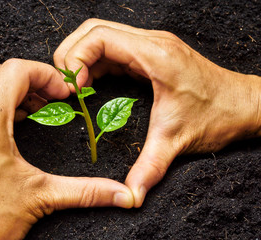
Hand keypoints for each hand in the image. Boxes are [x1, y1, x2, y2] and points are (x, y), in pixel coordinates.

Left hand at [0, 59, 133, 239]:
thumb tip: (121, 194)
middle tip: (50, 103)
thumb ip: (86, 191)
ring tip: (28, 114)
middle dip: (30, 83)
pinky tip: (0, 132)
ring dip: (7, 96)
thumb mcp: (38, 198)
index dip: (47, 75)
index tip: (62, 93)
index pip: (17, 70)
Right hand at [54, 18, 260, 206]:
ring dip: (81, 58)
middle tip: (67, 86)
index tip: (73, 88)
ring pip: (101, 36)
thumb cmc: (217, 116)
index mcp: (154, 55)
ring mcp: (150, 47)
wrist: (243, 106)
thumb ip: (150, 167)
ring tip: (75, 87)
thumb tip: (130, 195)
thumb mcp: (176, 141)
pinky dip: (94, 64)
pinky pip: (112, 50)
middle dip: (71, 54)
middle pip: (93, 30)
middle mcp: (150, 43)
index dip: (76, 58)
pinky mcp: (149, 56)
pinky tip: (90, 84)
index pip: (98, 37)